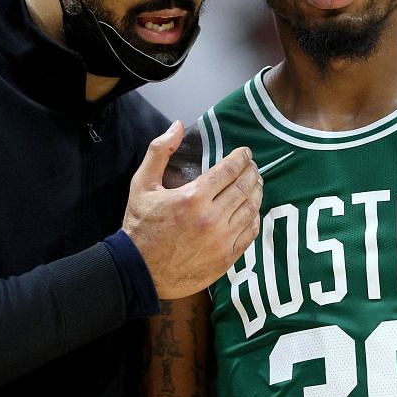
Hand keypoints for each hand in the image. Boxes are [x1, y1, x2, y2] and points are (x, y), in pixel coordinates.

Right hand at [123, 122, 261, 300]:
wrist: (139, 270)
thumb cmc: (140, 226)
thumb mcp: (142, 184)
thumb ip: (159, 151)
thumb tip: (179, 126)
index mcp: (193, 197)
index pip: (229, 170)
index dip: (241, 158)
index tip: (245, 153)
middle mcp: (212, 218)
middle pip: (245, 187)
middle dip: (252, 172)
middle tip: (252, 167)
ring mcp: (222, 240)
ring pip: (251, 209)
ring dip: (257, 192)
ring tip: (255, 184)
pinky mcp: (226, 258)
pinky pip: (250, 233)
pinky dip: (254, 217)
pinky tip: (251, 210)